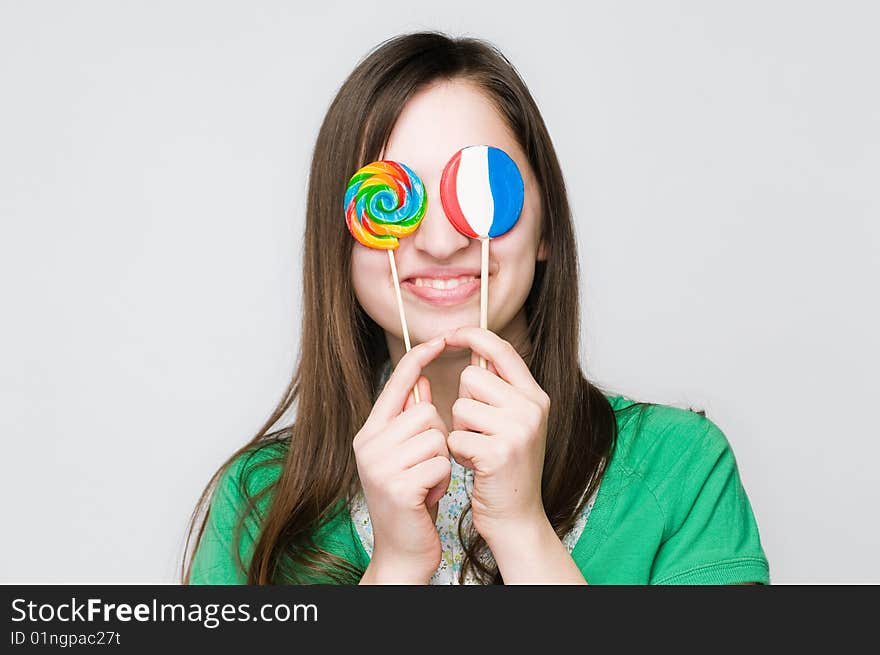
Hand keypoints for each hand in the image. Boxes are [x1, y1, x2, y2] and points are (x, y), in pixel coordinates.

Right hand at [353, 336, 451, 583]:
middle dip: (439, 438)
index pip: (396, 384)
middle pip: (425, 412)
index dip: (417, 359)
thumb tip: (423, 380)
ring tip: (428, 483)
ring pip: (436, 437)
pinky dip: (443, 481)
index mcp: (370, 432)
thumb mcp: (408, 455)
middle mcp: (368, 444)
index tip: (438, 339)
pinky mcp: (396, 486)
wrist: (403, 550)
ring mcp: (379, 465)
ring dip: (442, 462)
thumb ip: (410, 420)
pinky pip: (439, 463)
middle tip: (428, 467)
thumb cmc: (412, 499)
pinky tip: (429, 498)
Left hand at [444, 327, 550, 544]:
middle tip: (479, 431)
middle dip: (463, 403)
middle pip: (471, 377)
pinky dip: (458, 453)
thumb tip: (474, 351)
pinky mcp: (498, 452)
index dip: (473, 336)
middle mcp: (532, 408)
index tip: (450, 334)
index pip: (501, 349)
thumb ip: (499, 389)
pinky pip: (455, 436)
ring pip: (459, 406)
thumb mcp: (512, 422)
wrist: (516, 517)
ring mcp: (518, 429)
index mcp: (535, 396)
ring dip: (459, 429)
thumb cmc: (504, 468)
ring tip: (478, 449)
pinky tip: (475, 466)